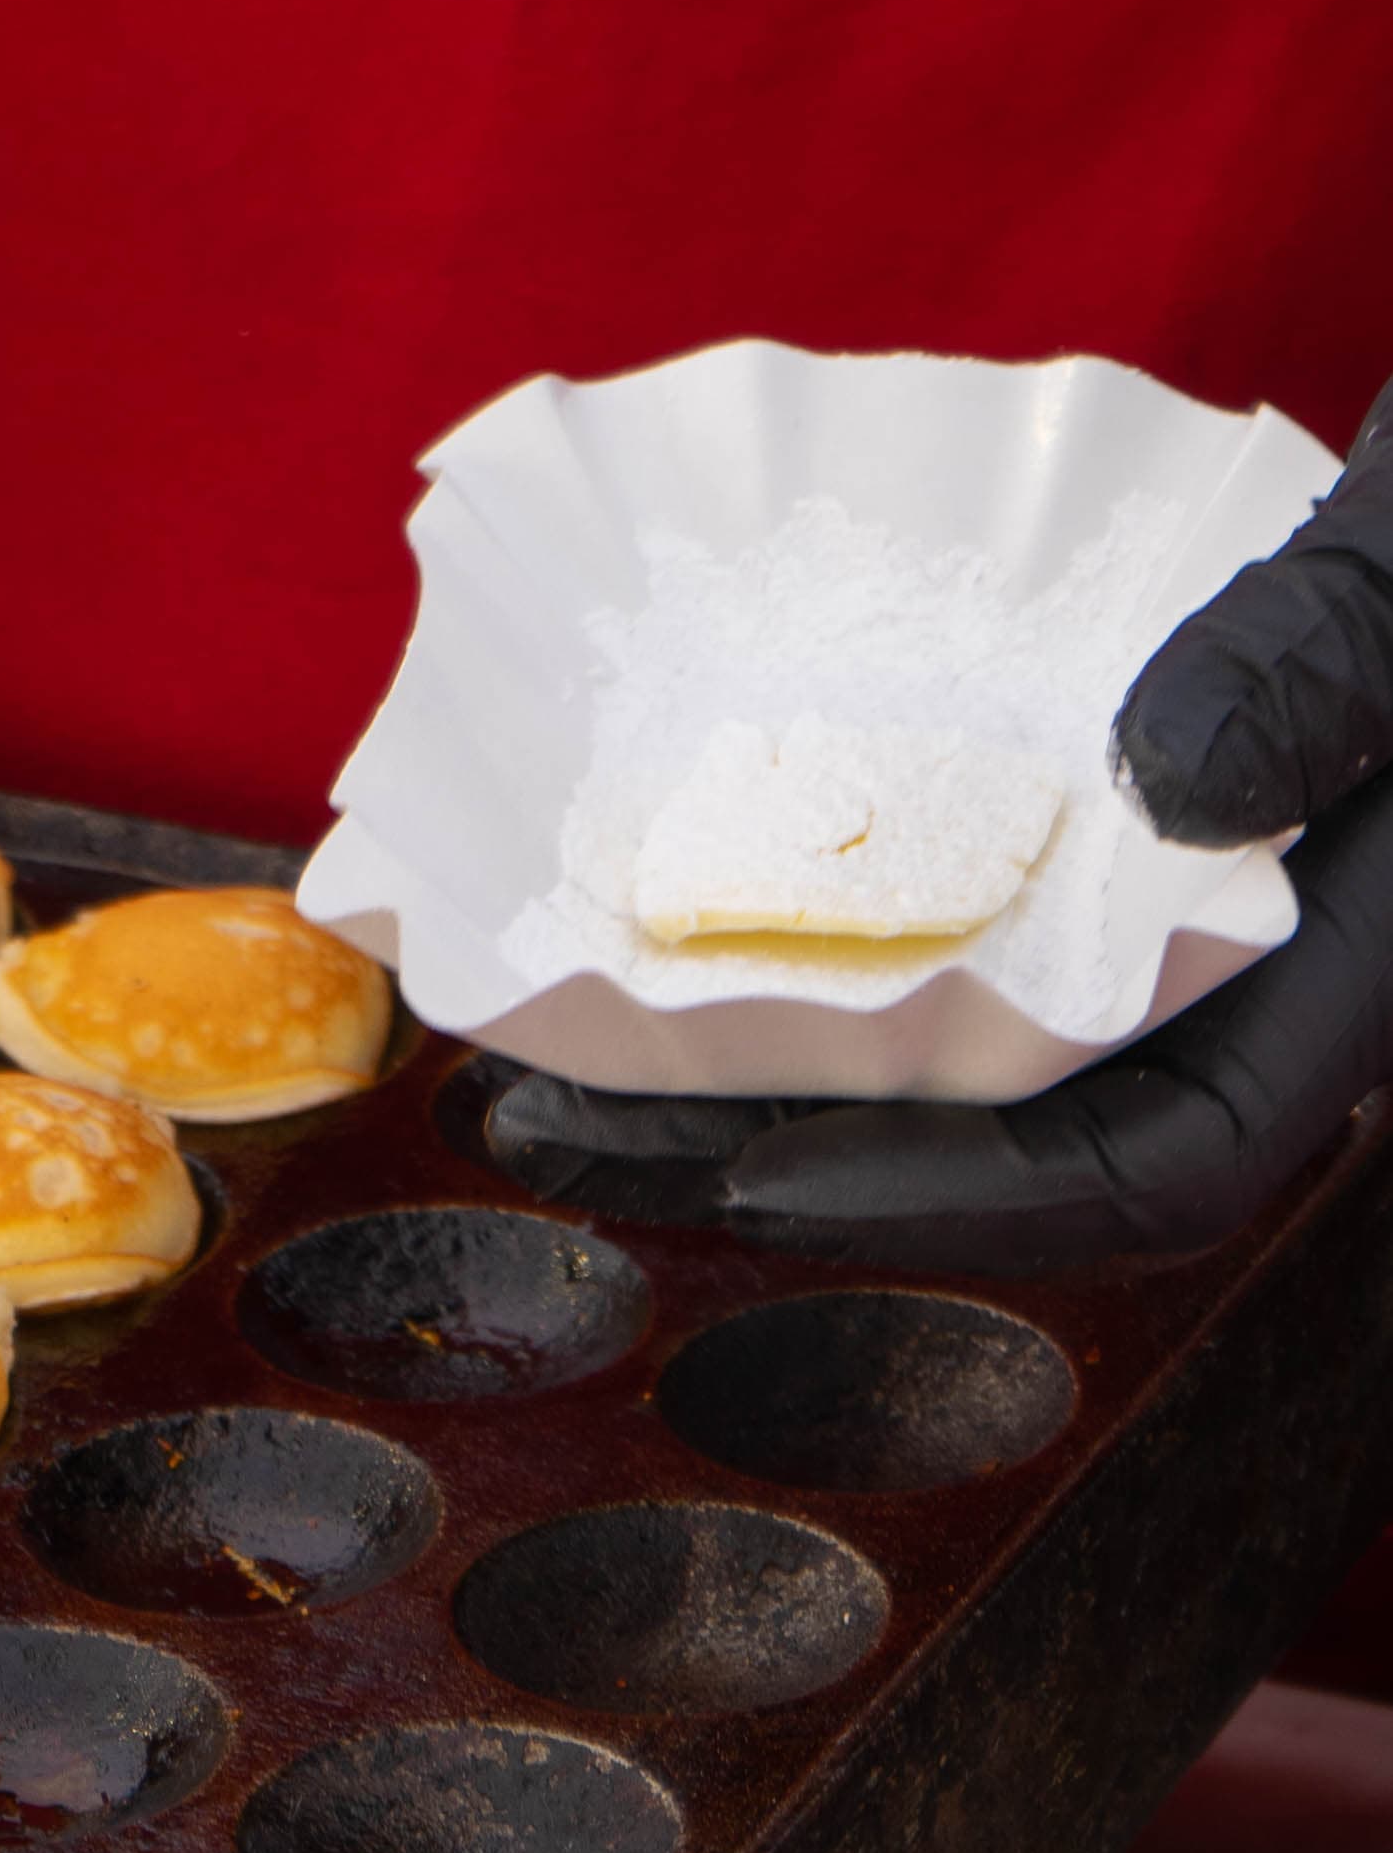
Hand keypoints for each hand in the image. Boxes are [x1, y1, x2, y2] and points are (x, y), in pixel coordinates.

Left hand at [485, 380, 1392, 1270]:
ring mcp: (1207, 907)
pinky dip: (835, 936)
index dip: (940, 1198)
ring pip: (974, 1047)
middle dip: (775, 1149)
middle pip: (1011, 1138)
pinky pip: (974, 925)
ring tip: (557, 1046)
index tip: (741, 1181)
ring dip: (772, 1058)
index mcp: (1362, 969)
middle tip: (541, 1120)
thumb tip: (1162, 773)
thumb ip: (1334, 654)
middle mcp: (1280, 973)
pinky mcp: (1149, 825)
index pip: (1150, 1170)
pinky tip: (685, 907)